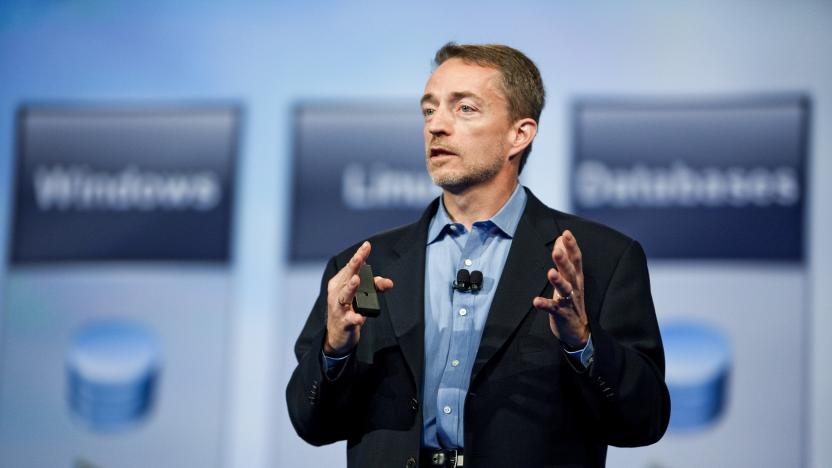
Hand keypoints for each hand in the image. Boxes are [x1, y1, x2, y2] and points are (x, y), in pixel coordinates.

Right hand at [324, 241, 393, 355]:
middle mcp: (337, 293)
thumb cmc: (348, 309)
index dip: (359, 255)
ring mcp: (339, 308)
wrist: (337, 336)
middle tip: (360, 257)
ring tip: (357, 280)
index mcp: (340, 283)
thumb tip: (389, 282)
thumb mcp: (362, 296)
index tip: (367, 245)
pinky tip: (360, 318)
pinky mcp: (343, 322)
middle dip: (354, 266)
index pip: (351, 267)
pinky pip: (349, 319)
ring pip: (345, 296)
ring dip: (351, 287)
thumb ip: (375, 287)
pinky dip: (354, 318)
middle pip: (347, 277)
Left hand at [532, 230, 589, 348]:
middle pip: (571, 272)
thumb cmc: (571, 299)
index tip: (566, 233)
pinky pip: (553, 308)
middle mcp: (575, 288)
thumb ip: (566, 258)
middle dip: (564, 261)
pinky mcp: (562, 313)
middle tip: (556, 251)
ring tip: (550, 273)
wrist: (578, 330)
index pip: (576, 259)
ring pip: (565, 290)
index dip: (572, 246)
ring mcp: (569, 301)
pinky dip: (545, 304)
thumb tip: (561, 237)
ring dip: (558, 281)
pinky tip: (536, 301)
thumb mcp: (570, 278)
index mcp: (577, 278)